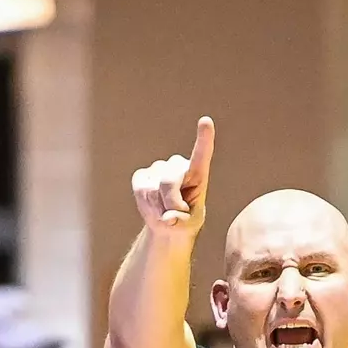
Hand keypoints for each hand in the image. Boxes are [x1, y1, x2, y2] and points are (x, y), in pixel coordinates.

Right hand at [132, 117, 214, 238]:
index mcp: (197, 174)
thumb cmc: (185, 222)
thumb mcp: (189, 226)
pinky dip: (147, 207)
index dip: (204, 138)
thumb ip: (182, 222)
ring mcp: (158, 169)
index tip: (206, 121)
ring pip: (154, 190)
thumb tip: (169, 219)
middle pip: (169, 181)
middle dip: (170, 202)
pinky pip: (142, 192)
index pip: (201, 154)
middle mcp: (177, 166)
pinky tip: (154, 207)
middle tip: (174, 218)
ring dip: (159, 208)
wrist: (168, 226)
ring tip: (165, 213)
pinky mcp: (141, 177)